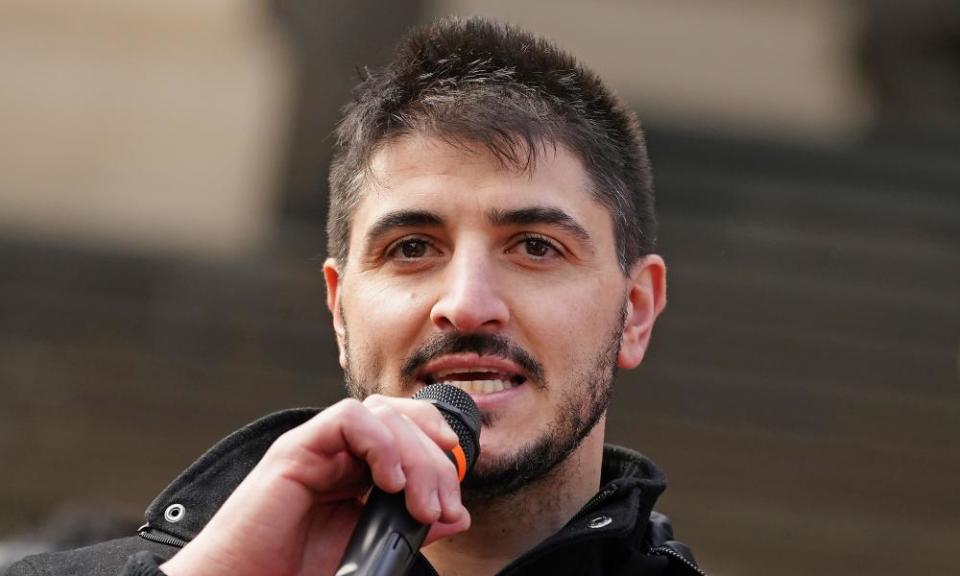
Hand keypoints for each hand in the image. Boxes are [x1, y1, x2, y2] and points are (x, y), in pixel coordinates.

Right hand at [160, 395, 470, 575]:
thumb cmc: (290, 570)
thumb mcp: (367, 548)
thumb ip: (409, 528)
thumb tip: (455, 514)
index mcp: (356, 471)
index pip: (409, 429)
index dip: (439, 449)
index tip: (455, 494)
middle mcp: (338, 453)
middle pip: (402, 420)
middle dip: (435, 462)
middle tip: (442, 509)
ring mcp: (316, 448)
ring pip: (382, 414)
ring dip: (415, 456)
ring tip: (421, 505)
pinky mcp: (294, 452)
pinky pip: (348, 419)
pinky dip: (379, 444)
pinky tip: (389, 484)